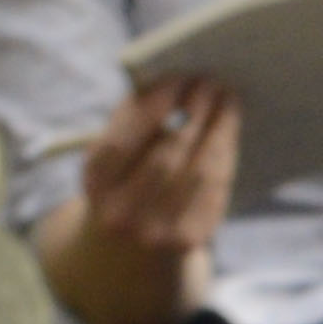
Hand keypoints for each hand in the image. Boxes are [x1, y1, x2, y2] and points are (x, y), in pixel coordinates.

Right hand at [76, 76, 241, 262]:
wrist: (128, 246)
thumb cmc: (123, 181)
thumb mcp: (113, 155)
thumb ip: (132, 121)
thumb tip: (175, 79)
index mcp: (94, 186)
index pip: (123, 141)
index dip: (153, 107)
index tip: (178, 77)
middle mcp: (120, 215)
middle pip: (167, 155)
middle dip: (193, 113)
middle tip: (210, 81)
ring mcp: (155, 233)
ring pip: (198, 170)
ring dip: (218, 127)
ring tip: (226, 98)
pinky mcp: (188, 240)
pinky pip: (214, 188)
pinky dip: (225, 151)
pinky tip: (228, 126)